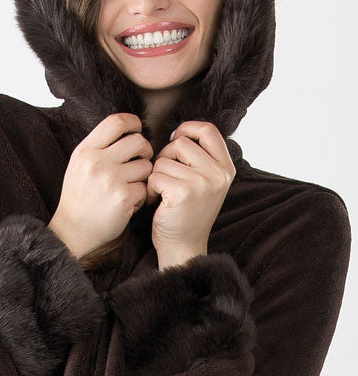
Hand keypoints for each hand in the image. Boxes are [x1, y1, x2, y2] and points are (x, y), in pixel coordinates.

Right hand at [49, 113, 153, 257]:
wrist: (73, 230)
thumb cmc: (79, 196)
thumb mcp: (79, 164)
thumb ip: (99, 147)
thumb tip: (128, 130)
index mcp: (85, 150)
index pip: (116, 121)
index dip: (133, 122)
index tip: (137, 129)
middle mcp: (97, 162)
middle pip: (138, 141)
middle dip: (145, 151)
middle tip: (140, 160)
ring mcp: (111, 180)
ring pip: (146, 166)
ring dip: (143, 176)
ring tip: (129, 186)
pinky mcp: (123, 198)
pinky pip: (145, 188)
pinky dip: (141, 196)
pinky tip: (128, 202)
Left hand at [146, 121, 235, 264]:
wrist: (184, 246)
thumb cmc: (188, 212)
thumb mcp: (205, 182)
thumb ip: (200, 158)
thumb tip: (179, 132)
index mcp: (226, 168)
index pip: (208, 130)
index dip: (187, 129)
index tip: (175, 140)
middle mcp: (218, 174)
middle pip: (181, 142)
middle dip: (166, 156)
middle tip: (165, 175)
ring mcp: (202, 184)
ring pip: (164, 160)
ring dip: (156, 175)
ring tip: (162, 192)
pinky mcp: (183, 193)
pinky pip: (155, 175)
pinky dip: (150, 188)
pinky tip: (156, 201)